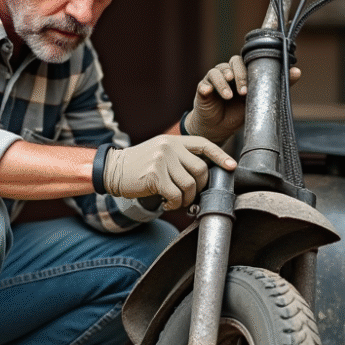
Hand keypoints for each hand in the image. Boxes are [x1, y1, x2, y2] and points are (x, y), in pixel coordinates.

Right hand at [103, 135, 235, 209]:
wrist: (112, 169)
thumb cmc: (139, 165)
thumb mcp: (161, 152)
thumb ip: (180, 158)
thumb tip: (203, 176)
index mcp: (174, 140)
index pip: (204, 144)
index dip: (220, 156)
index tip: (231, 166)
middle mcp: (169, 147)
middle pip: (201, 169)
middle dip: (199, 187)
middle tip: (189, 195)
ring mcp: (162, 160)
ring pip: (189, 185)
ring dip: (186, 199)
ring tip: (175, 200)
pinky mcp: (154, 175)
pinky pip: (176, 195)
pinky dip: (174, 204)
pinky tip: (166, 203)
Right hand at [184, 55, 300, 143]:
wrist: (218, 130)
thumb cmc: (237, 114)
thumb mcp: (258, 101)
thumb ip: (276, 86)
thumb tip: (298, 71)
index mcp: (241, 73)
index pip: (246, 61)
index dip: (249, 69)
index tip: (252, 85)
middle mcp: (228, 73)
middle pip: (232, 62)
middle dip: (239, 76)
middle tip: (242, 92)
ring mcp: (214, 80)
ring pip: (217, 71)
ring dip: (223, 83)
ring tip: (228, 96)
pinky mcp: (202, 89)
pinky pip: (204, 83)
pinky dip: (208, 87)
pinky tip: (210, 93)